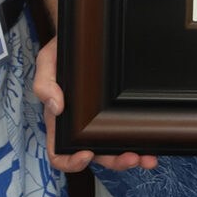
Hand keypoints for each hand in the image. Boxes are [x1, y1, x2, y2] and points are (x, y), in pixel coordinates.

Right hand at [33, 36, 157, 173]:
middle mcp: (79, 127)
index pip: (59, 153)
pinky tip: (151, 145)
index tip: (86, 154)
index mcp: (59, 121)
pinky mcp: (115, 113)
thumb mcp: (47, 61)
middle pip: (95, 156)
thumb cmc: (63, 50)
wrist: (84, 36)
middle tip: (131, 157)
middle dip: (113, 161)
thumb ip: (44, 83)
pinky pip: (125, 133)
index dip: (71, 161)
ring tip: (147, 158)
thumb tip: (55, 106)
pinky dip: (138, 143)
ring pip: (113, 150)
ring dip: (130, 158)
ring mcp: (98, 122)